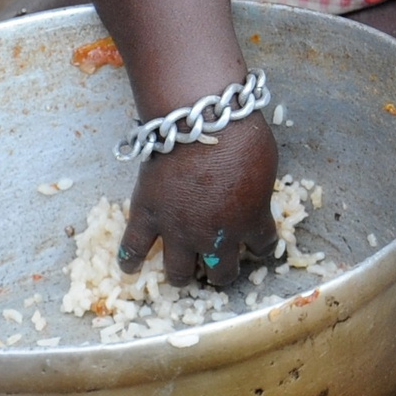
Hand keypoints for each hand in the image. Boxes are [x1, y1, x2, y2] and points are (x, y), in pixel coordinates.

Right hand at [119, 111, 281, 287]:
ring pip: (179, 272)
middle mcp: (216, 236)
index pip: (263, 247)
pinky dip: (130, 260)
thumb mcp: (266, 165)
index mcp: (250, 221)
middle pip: (221, 273)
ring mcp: (178, 230)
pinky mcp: (147, 216)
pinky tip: (130, 268)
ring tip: (181, 274)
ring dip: (183, 274)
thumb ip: (258, 190)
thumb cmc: (241, 134)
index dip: (260, 246)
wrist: (201, 121)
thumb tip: (253, 197)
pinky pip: (133, 248)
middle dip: (222, 271)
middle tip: (218, 264)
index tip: (256, 243)